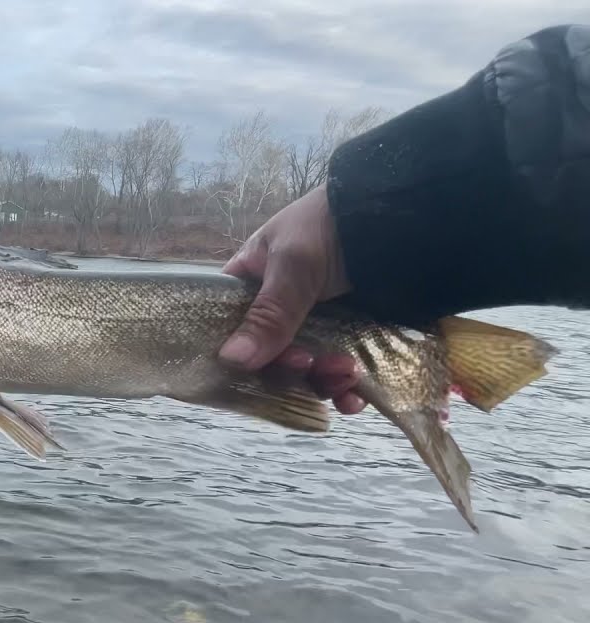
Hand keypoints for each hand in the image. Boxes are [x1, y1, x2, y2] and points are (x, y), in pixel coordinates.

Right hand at [217, 185, 365, 414]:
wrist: (401, 217)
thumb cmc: (329, 226)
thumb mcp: (292, 265)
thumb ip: (267, 315)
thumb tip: (231, 360)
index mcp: (251, 283)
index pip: (228, 326)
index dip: (237, 351)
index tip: (252, 367)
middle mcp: (278, 309)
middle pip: (268, 357)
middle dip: (288, 369)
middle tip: (309, 364)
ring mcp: (314, 325)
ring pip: (305, 370)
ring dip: (322, 381)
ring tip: (346, 373)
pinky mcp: (348, 337)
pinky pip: (337, 374)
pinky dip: (344, 391)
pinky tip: (354, 397)